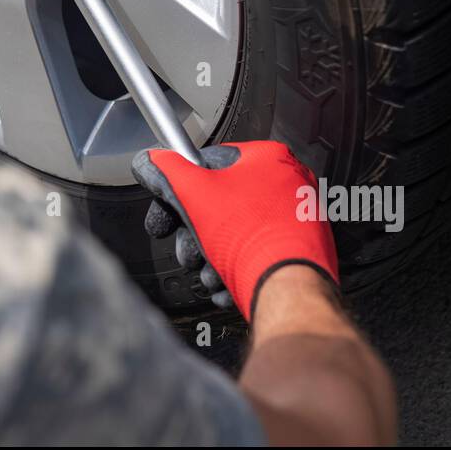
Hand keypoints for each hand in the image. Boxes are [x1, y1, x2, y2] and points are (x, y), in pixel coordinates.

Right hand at [131, 141, 338, 319]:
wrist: (287, 290)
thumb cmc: (251, 239)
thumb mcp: (194, 195)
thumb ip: (166, 171)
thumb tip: (149, 161)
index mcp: (267, 159)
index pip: (206, 165)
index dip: (176, 193)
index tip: (165, 213)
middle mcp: (288, 184)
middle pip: (220, 205)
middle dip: (194, 236)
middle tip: (186, 252)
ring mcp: (298, 219)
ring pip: (236, 234)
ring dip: (211, 257)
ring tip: (209, 274)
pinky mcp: (301, 252)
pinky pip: (256, 254)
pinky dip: (235, 269)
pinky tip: (225, 284)